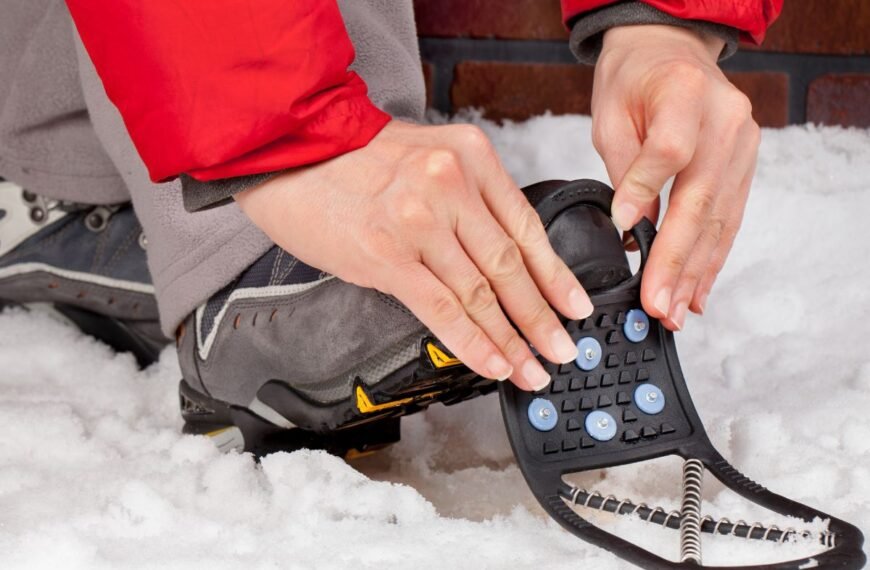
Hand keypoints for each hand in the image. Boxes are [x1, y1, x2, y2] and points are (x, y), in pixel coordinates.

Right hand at [235, 120, 593, 390]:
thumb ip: (465, 196)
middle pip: (510, 264)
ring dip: (513, 338)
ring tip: (534, 368)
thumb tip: (496, 257)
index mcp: (470, 157)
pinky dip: (474, 342)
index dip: (556, 274)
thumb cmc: (353, 158)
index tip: (576, 305)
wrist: (292, 150)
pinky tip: (494, 363)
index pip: (526, 225)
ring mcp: (420, 221)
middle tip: (563, 349)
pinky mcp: (387, 256)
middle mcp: (451, 185)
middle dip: (542, 315)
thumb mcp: (426, 156)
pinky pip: (443, 309)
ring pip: (481, 292)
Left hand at [592, 25, 759, 329]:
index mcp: (684, 94)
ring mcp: (743, 144)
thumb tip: (631, 224)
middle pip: (701, 200)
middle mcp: (725, 120)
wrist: (669, 51)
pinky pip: (729, 218)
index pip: (670, 152)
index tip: (625, 232)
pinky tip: (698, 291)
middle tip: (658, 303)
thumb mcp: (610, 114)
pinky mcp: (745, 164)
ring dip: (696, 271)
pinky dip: (711, 257)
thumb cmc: (633, 79)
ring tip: (676, 310)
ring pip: (720, 219)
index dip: (646, 195)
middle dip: (676, 260)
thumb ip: (624, 168)